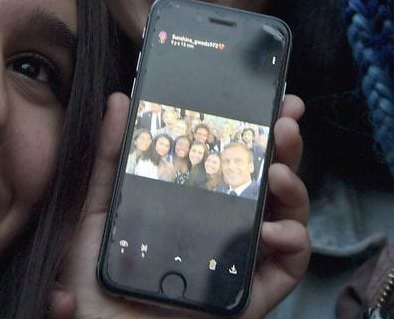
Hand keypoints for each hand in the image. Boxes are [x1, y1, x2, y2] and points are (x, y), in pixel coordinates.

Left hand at [48, 94, 309, 318]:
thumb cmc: (98, 279)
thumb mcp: (99, 210)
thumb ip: (112, 156)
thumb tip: (119, 101)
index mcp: (198, 202)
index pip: (236, 158)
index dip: (257, 127)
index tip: (270, 100)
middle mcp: (227, 226)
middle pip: (270, 180)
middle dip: (286, 146)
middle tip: (286, 121)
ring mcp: (243, 259)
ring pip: (289, 216)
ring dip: (295, 188)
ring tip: (277, 173)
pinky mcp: (253, 294)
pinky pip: (290, 266)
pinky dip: (292, 241)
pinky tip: (271, 229)